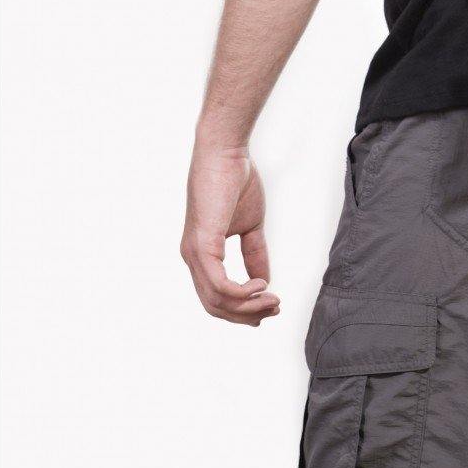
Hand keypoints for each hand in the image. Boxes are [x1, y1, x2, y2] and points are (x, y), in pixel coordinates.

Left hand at [181, 140, 280, 325]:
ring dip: (248, 306)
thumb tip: (265, 281)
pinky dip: (241, 293)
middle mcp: (193, 258)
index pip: (216, 296)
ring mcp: (195, 253)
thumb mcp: (251, 226)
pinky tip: (261, 286)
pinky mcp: (202, 245)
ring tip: (272, 299)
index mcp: (202, 254)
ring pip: (217, 300)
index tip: (268, 309)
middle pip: (214, 306)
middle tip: (274, 309)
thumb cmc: (236, 181)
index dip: (242, 309)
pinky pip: (219, 285)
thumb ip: (255, 254)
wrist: (226, 153)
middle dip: (246, 314)